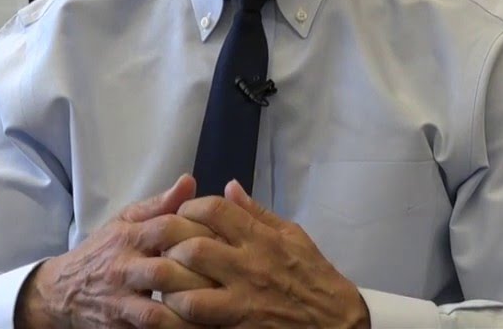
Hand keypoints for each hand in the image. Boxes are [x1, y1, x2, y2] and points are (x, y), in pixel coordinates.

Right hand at [17, 175, 220, 328]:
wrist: (61, 291)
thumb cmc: (103, 251)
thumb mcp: (125, 221)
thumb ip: (159, 204)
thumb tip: (190, 181)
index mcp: (128, 237)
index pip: (166, 229)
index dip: (199, 232)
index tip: (226, 238)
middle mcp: (122, 270)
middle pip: (164, 273)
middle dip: (198, 277)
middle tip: (230, 280)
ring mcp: (119, 303)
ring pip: (155, 313)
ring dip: (187, 314)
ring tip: (219, 312)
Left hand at [161, 181, 370, 328]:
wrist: (336, 322)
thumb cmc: (314, 275)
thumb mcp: (293, 235)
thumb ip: (258, 212)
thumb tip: (229, 187)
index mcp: (262, 239)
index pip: (214, 211)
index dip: (189, 208)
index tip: (183, 214)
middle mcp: (249, 268)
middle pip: (194, 249)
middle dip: (171, 246)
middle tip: (166, 247)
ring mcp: (242, 303)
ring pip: (188, 292)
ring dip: (170, 286)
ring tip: (167, 281)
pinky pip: (197, 322)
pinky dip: (179, 314)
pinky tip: (175, 307)